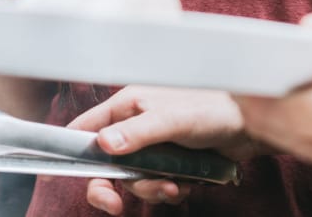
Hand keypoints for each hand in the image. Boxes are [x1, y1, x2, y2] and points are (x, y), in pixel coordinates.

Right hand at [68, 86, 256, 214]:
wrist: (252, 126)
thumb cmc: (213, 109)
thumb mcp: (172, 119)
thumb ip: (138, 133)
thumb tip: (104, 146)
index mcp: (127, 105)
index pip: (85, 129)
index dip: (70, 152)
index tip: (59, 175)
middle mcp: (135, 126)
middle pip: (105, 164)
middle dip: (111, 187)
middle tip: (115, 206)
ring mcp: (153, 146)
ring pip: (133, 180)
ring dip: (151, 189)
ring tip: (175, 185)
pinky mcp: (171, 163)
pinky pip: (156, 186)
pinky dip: (170, 190)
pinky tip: (187, 184)